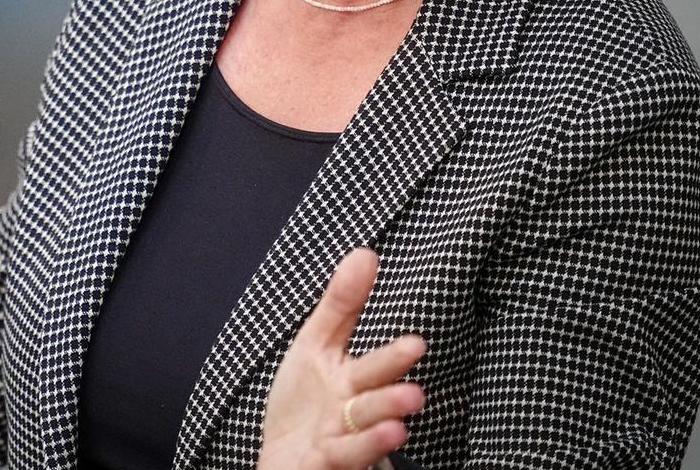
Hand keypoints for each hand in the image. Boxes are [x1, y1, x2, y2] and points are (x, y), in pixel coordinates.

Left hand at [258, 249, 425, 469]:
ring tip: (399, 422)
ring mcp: (338, 441)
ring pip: (361, 436)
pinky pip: (338, 459)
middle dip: (392, 397)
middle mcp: (351, 413)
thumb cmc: (304, 400)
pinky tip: (358, 444)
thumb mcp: (315, 344)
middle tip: (414, 392)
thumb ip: (341, 304)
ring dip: (378, 430)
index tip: (417, 344)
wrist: (282, 455)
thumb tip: (366, 251)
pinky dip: (353, 451)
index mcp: (351, 380)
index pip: (373, 366)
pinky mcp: (321, 465)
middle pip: (373, 402)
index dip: (392, 357)